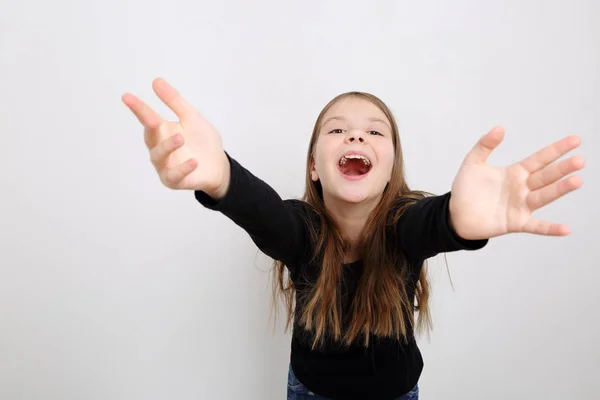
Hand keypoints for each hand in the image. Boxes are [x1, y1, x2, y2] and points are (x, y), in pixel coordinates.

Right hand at [122, 78, 229, 196]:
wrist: (219, 165)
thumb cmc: (202, 141)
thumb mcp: (191, 117)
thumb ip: (174, 101)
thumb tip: (156, 80)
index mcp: (162, 131)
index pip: (147, 118)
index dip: (137, 108)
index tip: (127, 97)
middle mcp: (159, 147)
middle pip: (150, 136)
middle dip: (150, 128)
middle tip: (153, 119)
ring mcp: (164, 165)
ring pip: (159, 156)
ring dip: (168, 146)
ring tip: (180, 138)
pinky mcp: (173, 180)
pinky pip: (174, 175)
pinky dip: (183, 168)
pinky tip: (194, 161)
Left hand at [449, 126, 584, 239]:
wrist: (455, 214)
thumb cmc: (465, 189)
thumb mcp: (472, 163)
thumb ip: (484, 145)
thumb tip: (500, 128)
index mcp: (515, 173)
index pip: (540, 159)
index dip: (556, 149)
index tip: (575, 140)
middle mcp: (522, 188)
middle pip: (546, 176)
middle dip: (562, 168)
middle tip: (579, 161)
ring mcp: (521, 206)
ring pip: (544, 196)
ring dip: (560, 190)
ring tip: (576, 181)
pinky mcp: (516, 223)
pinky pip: (536, 226)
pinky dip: (550, 228)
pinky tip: (565, 229)